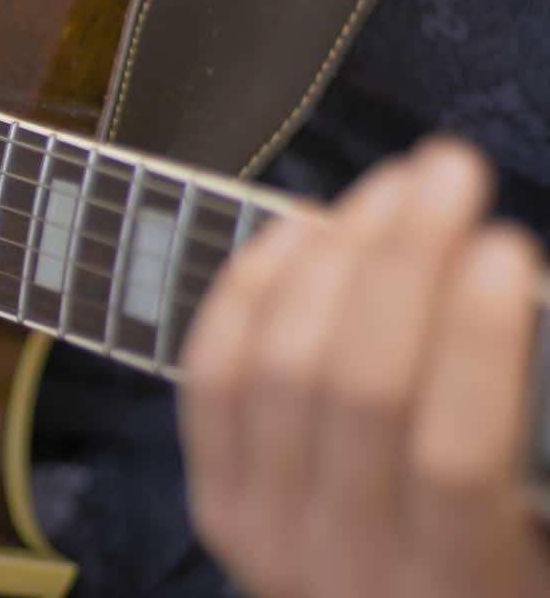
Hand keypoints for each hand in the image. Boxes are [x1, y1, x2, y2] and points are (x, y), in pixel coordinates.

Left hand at [178, 136, 549, 596]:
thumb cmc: (493, 577)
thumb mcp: (544, 533)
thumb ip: (532, 434)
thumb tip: (513, 296)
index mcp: (463, 591)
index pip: (455, 456)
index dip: (478, 341)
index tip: (504, 244)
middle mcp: (346, 569)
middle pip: (358, 388)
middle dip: (403, 262)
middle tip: (446, 171)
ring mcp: (264, 533)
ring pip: (279, 369)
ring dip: (332, 260)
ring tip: (385, 192)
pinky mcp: (214, 501)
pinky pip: (210, 379)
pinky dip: (248, 292)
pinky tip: (298, 233)